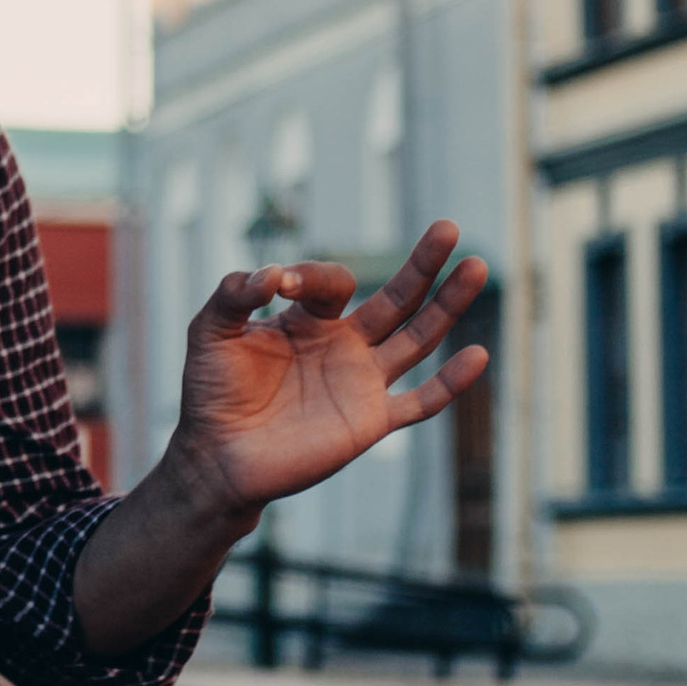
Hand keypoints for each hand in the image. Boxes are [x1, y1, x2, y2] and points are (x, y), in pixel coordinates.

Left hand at [169, 221, 490, 527]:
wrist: (216, 458)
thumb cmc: (210, 393)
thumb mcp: (209, 331)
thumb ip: (233, 294)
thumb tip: (273, 273)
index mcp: (308, 320)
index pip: (333, 281)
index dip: (314, 275)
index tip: (280, 284)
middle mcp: (343, 345)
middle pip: (396, 298)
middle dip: (422, 264)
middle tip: (448, 227)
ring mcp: (361, 383)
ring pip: (417, 338)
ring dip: (447, 304)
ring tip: (476, 266)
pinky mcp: (369, 422)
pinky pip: (420, 402)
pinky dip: (450, 382)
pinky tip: (478, 354)